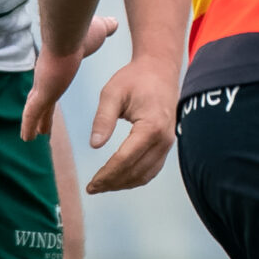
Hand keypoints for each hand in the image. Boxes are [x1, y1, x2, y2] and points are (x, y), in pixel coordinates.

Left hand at [21, 15, 116, 141]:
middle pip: (42, 101)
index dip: (51, 96)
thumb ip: (104, 29)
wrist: (71, 31)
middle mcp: (48, 78)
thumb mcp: (98, 31)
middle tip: (40, 128)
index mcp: (58, 68)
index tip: (49, 104)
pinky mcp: (43, 92)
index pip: (53, 86)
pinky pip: (32, 113)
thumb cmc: (83, 31)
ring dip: (32, 124)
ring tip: (29, 138)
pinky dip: (28, 125)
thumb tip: (114, 22)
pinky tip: (26, 138)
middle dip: (42, 115)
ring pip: (34, 110)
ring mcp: (43, 86)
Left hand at [82, 51, 180, 193]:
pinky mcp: (167, 144)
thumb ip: (102, 119)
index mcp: (151, 126)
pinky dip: (135, 178)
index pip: (125, 159)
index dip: (107, 174)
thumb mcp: (112, 93)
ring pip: (146, 174)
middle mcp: (164, 139)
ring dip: (124, 184)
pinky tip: (119, 178)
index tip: (90, 184)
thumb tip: (94, 145)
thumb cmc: (135, 78)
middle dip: (113, 183)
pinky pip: (152, 168)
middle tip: (92, 188)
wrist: (160, 70)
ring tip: (102, 186)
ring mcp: (168, 143)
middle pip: (136, 171)